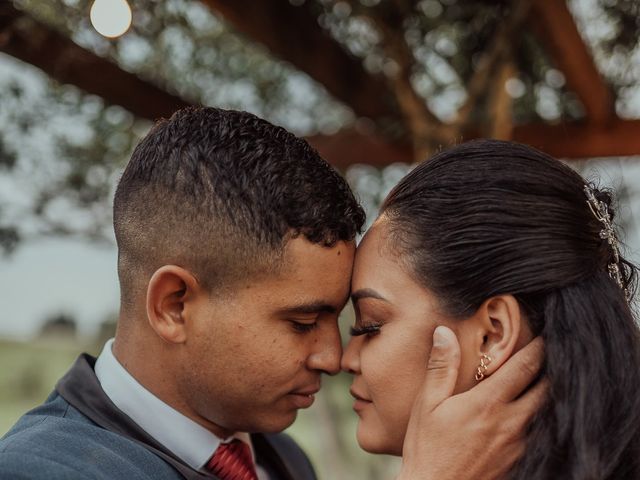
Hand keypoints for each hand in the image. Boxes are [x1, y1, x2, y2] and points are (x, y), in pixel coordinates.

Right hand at [397, 326, 545, 479]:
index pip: (524, 368)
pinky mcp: (518, 461)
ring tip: (539, 380)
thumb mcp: (427, 404)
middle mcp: (510, 423)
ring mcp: (518, 445)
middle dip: (548, 369)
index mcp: (488, 404)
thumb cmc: (428, 448)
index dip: (537, 347)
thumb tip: (444, 333)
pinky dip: (536, 417)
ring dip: (543, 394)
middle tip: (548, 354)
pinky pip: (535, 432)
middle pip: (545, 389)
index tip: (543, 334)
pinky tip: (524, 413)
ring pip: (543, 412)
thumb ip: (440, 367)